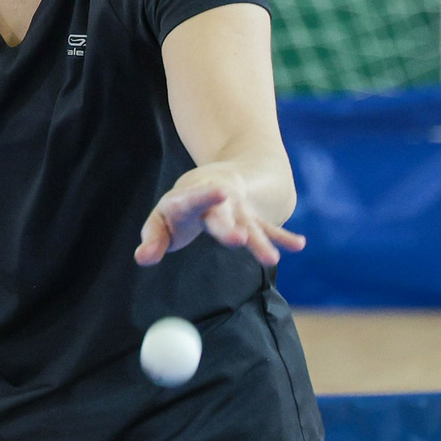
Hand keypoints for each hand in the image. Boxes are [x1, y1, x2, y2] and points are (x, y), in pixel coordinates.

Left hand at [135, 163, 305, 268]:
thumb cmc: (179, 208)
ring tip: (272, 260)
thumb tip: (142, 259)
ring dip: (261, 242)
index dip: (204, 196)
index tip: (219, 192)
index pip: (193, 198)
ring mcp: (237, 210)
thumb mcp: (160, 220)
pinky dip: (282, 237)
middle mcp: (216, 202)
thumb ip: (152, 239)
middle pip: (223, 216)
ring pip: (250, 225)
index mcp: (188, 200)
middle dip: (230, 228)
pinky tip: (298, 245)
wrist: (212, 180)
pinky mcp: (252, 219)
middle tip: (238, 238)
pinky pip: (268, 228)